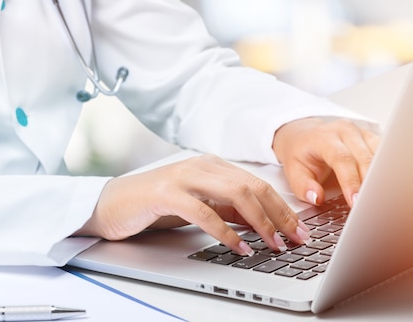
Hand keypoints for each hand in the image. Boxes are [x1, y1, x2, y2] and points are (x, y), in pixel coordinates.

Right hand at [75, 154, 311, 254]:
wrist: (113, 203)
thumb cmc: (156, 204)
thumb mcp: (200, 204)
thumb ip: (227, 209)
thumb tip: (262, 222)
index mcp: (213, 166)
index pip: (258, 184)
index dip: (282, 208)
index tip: (300, 230)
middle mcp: (202, 166)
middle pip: (253, 187)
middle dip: (279, 215)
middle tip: (296, 239)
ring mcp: (184, 177)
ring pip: (235, 195)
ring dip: (260, 222)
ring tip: (275, 244)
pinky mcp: (167, 193)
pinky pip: (205, 212)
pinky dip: (226, 232)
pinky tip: (239, 247)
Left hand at [272, 118, 379, 206]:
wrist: (304, 135)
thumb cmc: (301, 154)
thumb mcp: (293, 170)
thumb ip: (303, 186)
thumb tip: (317, 198)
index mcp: (324, 137)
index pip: (341, 158)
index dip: (350, 181)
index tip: (355, 201)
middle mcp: (345, 131)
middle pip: (364, 157)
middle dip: (369, 184)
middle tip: (371, 206)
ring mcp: (361, 132)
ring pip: (379, 154)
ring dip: (382, 177)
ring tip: (383, 199)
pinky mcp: (372, 138)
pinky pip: (385, 153)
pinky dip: (387, 170)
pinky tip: (388, 186)